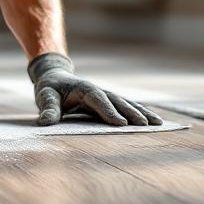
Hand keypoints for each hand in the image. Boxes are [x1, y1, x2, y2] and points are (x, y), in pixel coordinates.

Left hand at [27, 53, 162, 126]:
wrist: (55, 78)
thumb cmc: (50, 89)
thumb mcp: (45, 96)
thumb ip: (48, 109)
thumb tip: (46, 123)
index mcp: (84, 89)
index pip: (98, 100)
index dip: (109, 111)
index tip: (121, 124)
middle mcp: (99, 91)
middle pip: (118, 101)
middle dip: (132, 113)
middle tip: (146, 125)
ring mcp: (106, 96)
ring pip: (127, 104)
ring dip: (142, 113)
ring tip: (159, 123)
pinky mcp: (109, 102)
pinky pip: (127, 107)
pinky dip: (141, 113)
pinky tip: (154, 121)